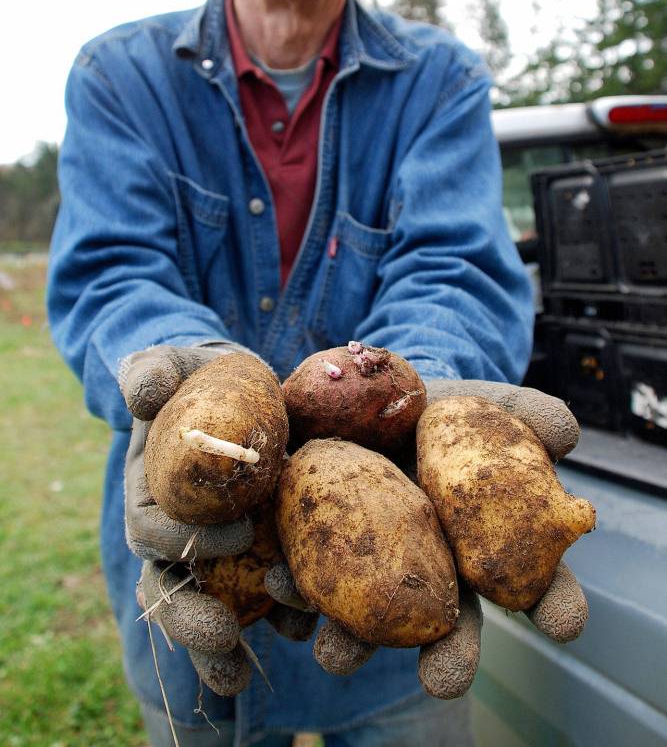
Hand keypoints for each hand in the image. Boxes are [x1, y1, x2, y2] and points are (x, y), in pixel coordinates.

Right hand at [120, 343, 312, 696]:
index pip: (154, 532)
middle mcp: (180, 537)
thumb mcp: (178, 365)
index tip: (233, 539)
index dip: (184, 542)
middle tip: (223, 644)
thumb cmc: (203, 378)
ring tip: (259, 666)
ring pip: (215, 610)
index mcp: (152, 497)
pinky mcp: (257, 558)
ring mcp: (217, 556)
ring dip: (231, 645)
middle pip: (175, 591)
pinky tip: (312, 630)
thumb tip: (145, 391)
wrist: (244, 391)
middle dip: (193, 623)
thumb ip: (154, 373)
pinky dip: (285, 617)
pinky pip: (264, 599)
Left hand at [267, 377, 587, 699]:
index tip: (564, 623)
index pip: (535, 584)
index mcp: (484, 547)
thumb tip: (566, 431)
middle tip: (448, 679)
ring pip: (366, 621)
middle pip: (448, 627)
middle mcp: (432, 576)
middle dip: (449, 657)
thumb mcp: (476, 403)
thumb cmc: (432, 410)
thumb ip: (521, 413)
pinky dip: (287, 595)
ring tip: (336, 654)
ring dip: (350, 643)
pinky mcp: (311, 556)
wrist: (353, 395)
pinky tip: (277, 587)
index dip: (554, 603)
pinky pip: (299, 585)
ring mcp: (370, 574)